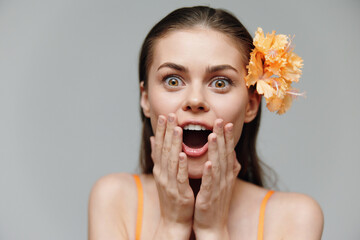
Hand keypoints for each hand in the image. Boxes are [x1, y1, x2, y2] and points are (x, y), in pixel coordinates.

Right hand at [150, 113, 193, 239]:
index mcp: (160, 169)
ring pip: (171, 160)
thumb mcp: (164, 174)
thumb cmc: (173, 195)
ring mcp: (169, 183)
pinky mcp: (179, 193)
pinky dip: (181, 166)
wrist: (174, 220)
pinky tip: (183, 155)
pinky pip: (180, 177)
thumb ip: (160, 156)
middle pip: (164, 149)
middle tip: (169, 115)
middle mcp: (162, 174)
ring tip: (177, 129)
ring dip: (174, 144)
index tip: (164, 115)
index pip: (160, 146)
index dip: (162, 130)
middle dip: (167, 131)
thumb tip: (154, 139)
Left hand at [193, 119, 240, 239]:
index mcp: (226, 175)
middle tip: (220, 120)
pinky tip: (208, 164)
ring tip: (213, 135)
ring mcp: (217, 188)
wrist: (212, 226)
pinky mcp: (209, 198)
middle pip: (224, 155)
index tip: (226, 122)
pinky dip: (209, 174)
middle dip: (223, 137)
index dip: (227, 137)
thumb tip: (232, 153)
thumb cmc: (215, 203)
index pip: (227, 152)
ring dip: (216, 151)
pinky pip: (209, 184)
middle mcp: (224, 179)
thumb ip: (228, 168)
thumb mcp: (224, 183)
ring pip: (217, 166)